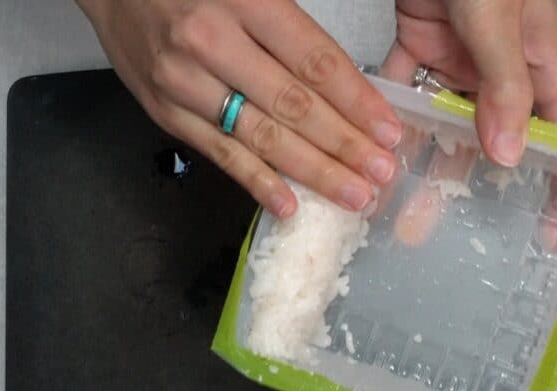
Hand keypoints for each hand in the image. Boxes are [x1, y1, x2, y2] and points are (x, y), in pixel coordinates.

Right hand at [76, 0, 403, 216]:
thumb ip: (292, 29)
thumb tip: (345, 86)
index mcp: (246, 1)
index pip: (314, 61)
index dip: (357, 101)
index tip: (390, 130)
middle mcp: (213, 43)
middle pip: (293, 105)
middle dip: (345, 145)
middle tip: (382, 173)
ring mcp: (186, 83)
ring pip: (261, 136)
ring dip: (313, 171)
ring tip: (353, 194)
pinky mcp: (166, 113)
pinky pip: (220, 154)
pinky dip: (257, 182)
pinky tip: (290, 205)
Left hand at [374, 0, 556, 251]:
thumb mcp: (500, 19)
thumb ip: (505, 84)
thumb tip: (509, 154)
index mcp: (541, 63)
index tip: (554, 235)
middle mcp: (502, 68)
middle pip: (496, 142)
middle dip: (474, 190)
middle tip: (448, 235)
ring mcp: (459, 58)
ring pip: (446, 124)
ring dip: (424, 164)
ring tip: (401, 212)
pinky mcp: (418, 43)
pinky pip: (405, 91)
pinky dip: (391, 119)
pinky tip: (374, 155)